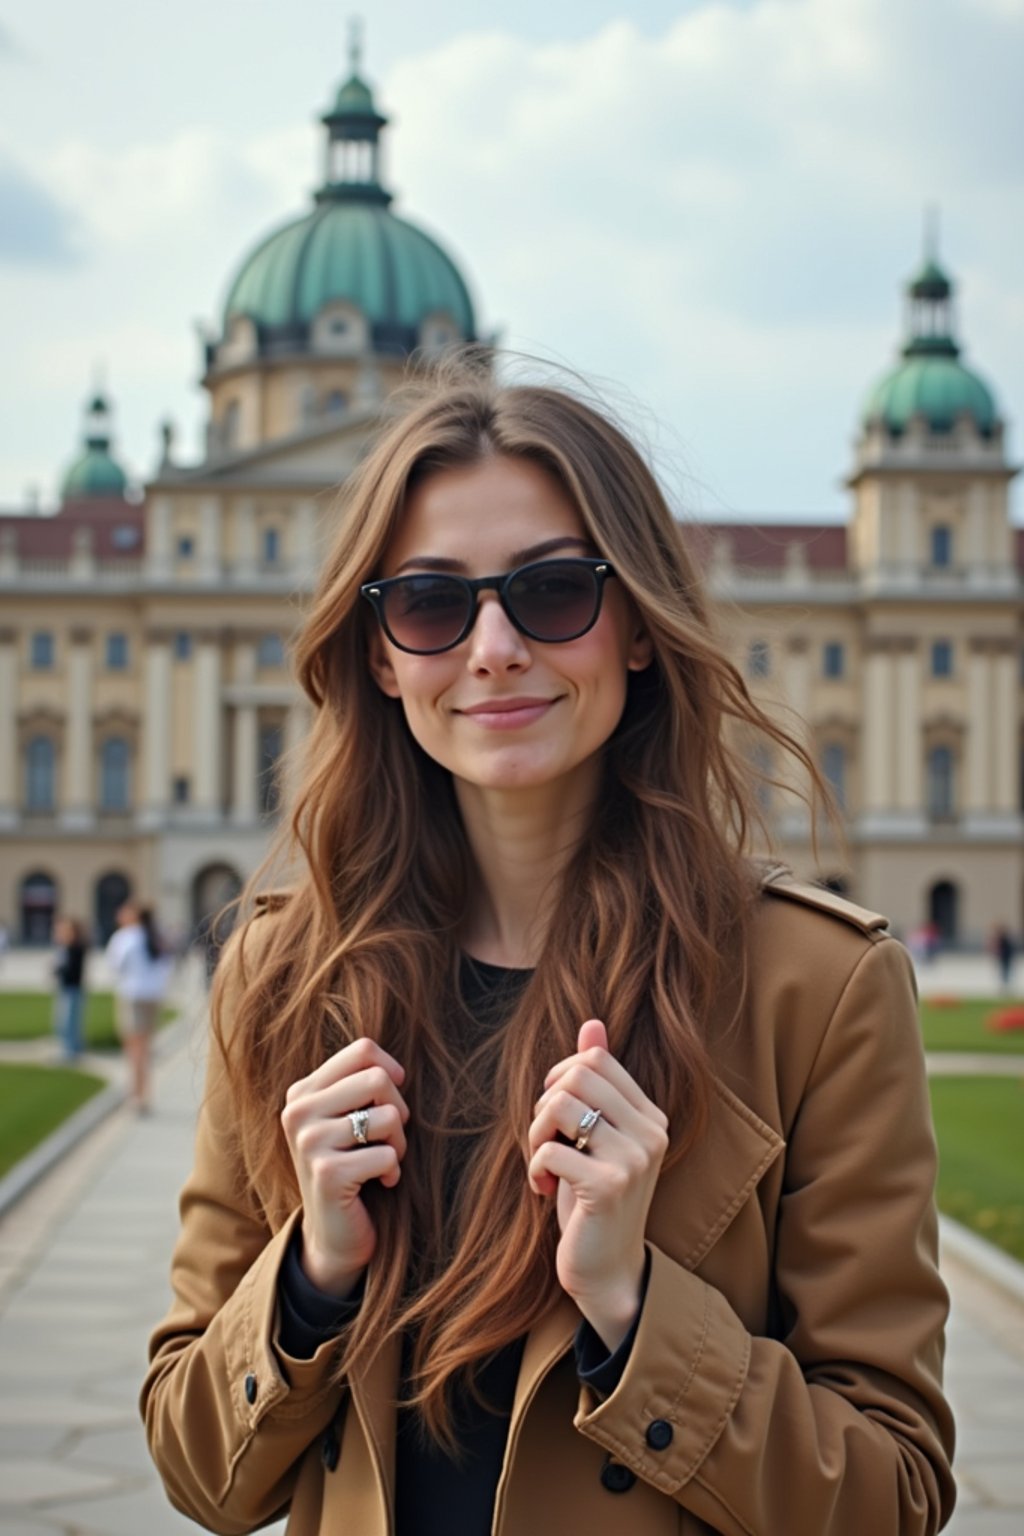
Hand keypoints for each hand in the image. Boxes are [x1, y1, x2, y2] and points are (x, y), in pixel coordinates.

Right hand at [280, 1037, 408, 1297]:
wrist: (333, 1234)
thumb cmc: (352, 1167)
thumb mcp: (348, 1119)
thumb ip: (360, 1085)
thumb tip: (397, 1070)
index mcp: (302, 1092)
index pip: (363, 1050)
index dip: (392, 1072)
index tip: (390, 1101)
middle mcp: (298, 1112)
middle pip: (379, 1079)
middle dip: (399, 1112)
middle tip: (388, 1139)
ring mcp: (309, 1143)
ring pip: (389, 1117)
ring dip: (399, 1144)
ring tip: (382, 1161)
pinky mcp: (327, 1174)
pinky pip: (388, 1155)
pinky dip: (393, 1171)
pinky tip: (377, 1184)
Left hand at [528, 1020, 668, 1351]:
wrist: (607, 1269)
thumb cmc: (592, 1196)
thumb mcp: (594, 1135)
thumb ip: (597, 1081)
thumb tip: (592, 1023)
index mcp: (650, 1115)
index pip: (595, 1060)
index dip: (560, 1079)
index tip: (555, 1116)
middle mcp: (651, 1133)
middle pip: (576, 1075)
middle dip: (545, 1104)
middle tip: (546, 1140)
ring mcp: (634, 1160)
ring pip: (560, 1106)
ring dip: (536, 1134)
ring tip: (543, 1161)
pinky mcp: (609, 1187)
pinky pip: (550, 1150)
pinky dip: (534, 1168)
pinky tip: (543, 1190)